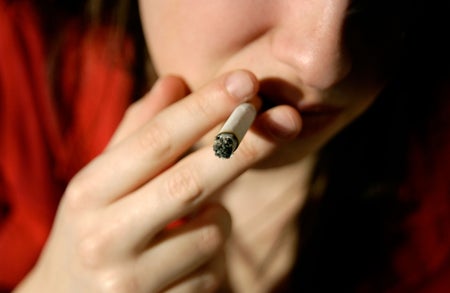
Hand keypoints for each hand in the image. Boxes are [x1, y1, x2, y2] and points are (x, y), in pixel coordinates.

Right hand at [15, 70, 300, 291]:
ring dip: (217, 217)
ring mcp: (129, 283)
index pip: (156, 141)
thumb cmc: (94, 229)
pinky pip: (212, 272)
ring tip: (185, 223)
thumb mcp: (103, 181)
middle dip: (245, 147)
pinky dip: (210, 259)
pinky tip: (180, 262)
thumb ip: (138, 131)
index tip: (246, 81)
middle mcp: (103, 238)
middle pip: (191, 182)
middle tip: (287, 118)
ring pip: (212, 232)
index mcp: (88, 194)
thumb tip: (176, 80)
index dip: (205, 108)